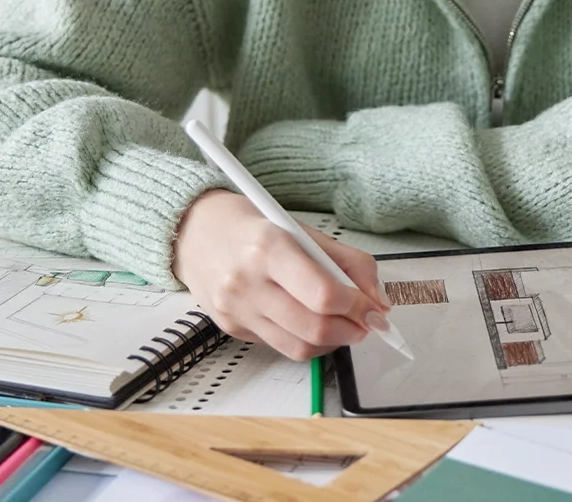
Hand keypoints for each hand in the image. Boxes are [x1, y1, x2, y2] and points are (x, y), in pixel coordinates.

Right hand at [171, 189, 391, 359]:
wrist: (193, 231)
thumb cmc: (251, 225)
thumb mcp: (302, 229)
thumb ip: (346, 262)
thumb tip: (378, 299)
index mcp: (269, 247)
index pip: (323, 294)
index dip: (358, 307)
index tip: (375, 308)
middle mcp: (248, 282)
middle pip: (313, 327)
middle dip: (352, 330)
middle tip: (367, 322)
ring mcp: (236, 310)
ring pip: (299, 347)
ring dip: (333, 342)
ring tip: (344, 324)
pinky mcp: (230, 328)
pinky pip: (280, 346)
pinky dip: (306, 340)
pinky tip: (311, 322)